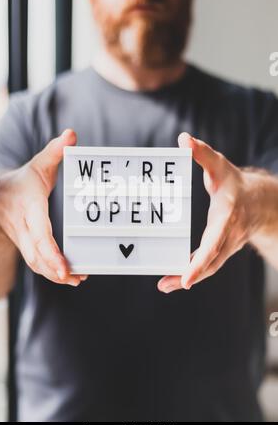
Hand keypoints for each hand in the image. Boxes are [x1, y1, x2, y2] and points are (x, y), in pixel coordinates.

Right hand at [0, 129, 87, 286]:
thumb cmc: (22, 181)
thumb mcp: (38, 164)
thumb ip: (55, 151)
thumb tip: (71, 134)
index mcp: (28, 205)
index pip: (37, 231)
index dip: (49, 250)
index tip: (63, 265)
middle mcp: (22, 226)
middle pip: (36, 252)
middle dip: (54, 268)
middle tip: (75, 278)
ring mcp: (21, 238)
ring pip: (34, 262)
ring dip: (54, 274)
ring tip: (76, 279)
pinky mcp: (24, 246)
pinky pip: (35, 263)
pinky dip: (49, 271)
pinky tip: (67, 276)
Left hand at [158, 132, 260, 293]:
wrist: (259, 201)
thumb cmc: (235, 183)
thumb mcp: (220, 165)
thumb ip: (202, 153)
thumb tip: (184, 139)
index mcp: (228, 216)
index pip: (215, 242)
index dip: (201, 260)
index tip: (187, 276)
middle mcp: (229, 235)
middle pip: (211, 261)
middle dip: (190, 275)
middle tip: (165, 285)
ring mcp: (226, 245)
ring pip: (209, 267)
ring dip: (186, 278)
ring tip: (164, 285)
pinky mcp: (221, 249)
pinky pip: (207, 264)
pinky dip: (191, 272)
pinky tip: (172, 278)